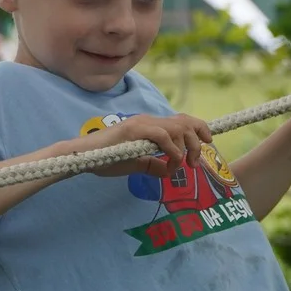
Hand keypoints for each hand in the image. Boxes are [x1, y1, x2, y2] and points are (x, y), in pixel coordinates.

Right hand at [70, 113, 212, 177]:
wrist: (83, 157)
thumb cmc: (106, 159)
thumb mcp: (136, 164)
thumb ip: (153, 165)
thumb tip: (168, 171)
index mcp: (150, 126)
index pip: (181, 120)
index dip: (199, 128)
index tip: (207, 143)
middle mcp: (148, 120)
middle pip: (185, 121)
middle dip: (197, 140)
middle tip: (195, 162)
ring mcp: (141, 123)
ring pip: (178, 127)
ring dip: (186, 147)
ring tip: (182, 165)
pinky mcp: (134, 130)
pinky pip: (163, 136)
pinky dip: (172, 150)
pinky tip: (170, 162)